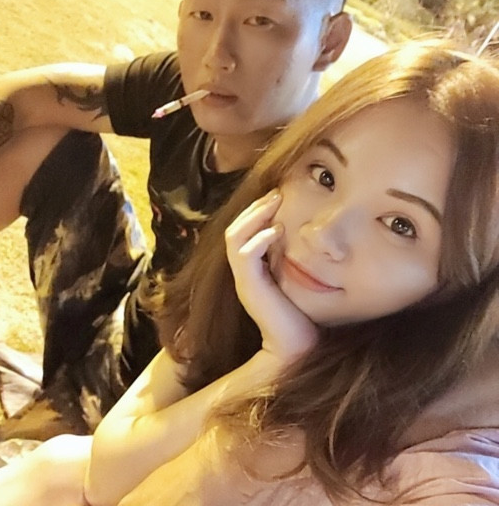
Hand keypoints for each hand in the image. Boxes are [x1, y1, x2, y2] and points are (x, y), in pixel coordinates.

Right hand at [225, 190, 317, 363]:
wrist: (296, 347)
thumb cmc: (302, 314)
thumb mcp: (295, 278)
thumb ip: (292, 258)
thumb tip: (304, 233)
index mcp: (252, 268)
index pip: (243, 230)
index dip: (257, 211)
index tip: (279, 195)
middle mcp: (243, 272)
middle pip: (234, 229)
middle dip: (255, 207)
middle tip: (277, 192)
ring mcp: (244, 280)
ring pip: (235, 237)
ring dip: (255, 217)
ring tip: (276, 204)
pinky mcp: (249, 288)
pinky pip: (245, 256)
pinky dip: (260, 240)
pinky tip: (277, 231)